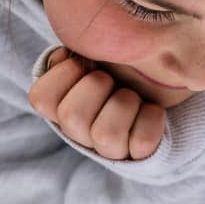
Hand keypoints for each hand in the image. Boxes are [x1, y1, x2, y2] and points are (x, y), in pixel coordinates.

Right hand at [29, 47, 166, 161]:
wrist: (163, 83)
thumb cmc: (121, 63)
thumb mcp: (93, 50)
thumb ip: (74, 48)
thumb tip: (63, 55)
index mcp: (61, 106)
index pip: (41, 99)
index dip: (63, 74)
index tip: (84, 62)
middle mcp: (80, 133)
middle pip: (71, 117)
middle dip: (97, 86)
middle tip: (111, 79)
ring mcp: (109, 149)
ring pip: (106, 135)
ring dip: (125, 104)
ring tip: (134, 96)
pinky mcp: (138, 155)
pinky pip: (141, 143)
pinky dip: (151, 119)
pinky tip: (151, 109)